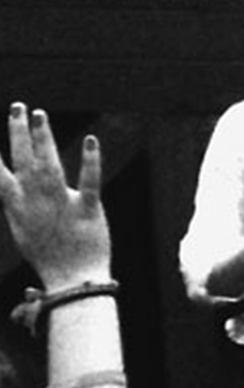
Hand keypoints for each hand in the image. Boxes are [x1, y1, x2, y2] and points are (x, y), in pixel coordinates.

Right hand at [0, 104, 110, 288]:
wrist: (73, 280)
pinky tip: (91, 140)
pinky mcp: (88, 210)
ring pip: (49, 166)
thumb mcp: (22, 227)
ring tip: (39, 114)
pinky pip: (89, 182)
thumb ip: (14, 201)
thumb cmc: (48, 254)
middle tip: (19, 108)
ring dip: (43, 139)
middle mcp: (35, 202)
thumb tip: (5, 180)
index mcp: (17, 206)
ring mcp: (61, 205)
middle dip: (19, 133)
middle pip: (23, 161)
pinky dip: (90, 160)